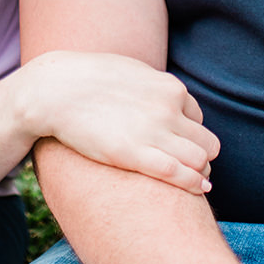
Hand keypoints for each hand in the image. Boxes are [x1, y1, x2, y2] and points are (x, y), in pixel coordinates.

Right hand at [20, 50, 219, 194]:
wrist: (56, 91)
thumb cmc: (90, 81)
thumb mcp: (134, 73)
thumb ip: (155, 87)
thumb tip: (167, 97)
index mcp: (170, 88)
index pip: (197, 118)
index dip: (188, 134)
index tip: (175, 145)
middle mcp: (168, 109)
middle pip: (208, 141)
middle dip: (201, 156)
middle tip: (186, 167)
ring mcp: (154, 132)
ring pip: (201, 160)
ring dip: (200, 172)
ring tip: (192, 181)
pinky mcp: (135, 155)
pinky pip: (181, 174)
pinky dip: (195, 184)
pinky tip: (199, 191)